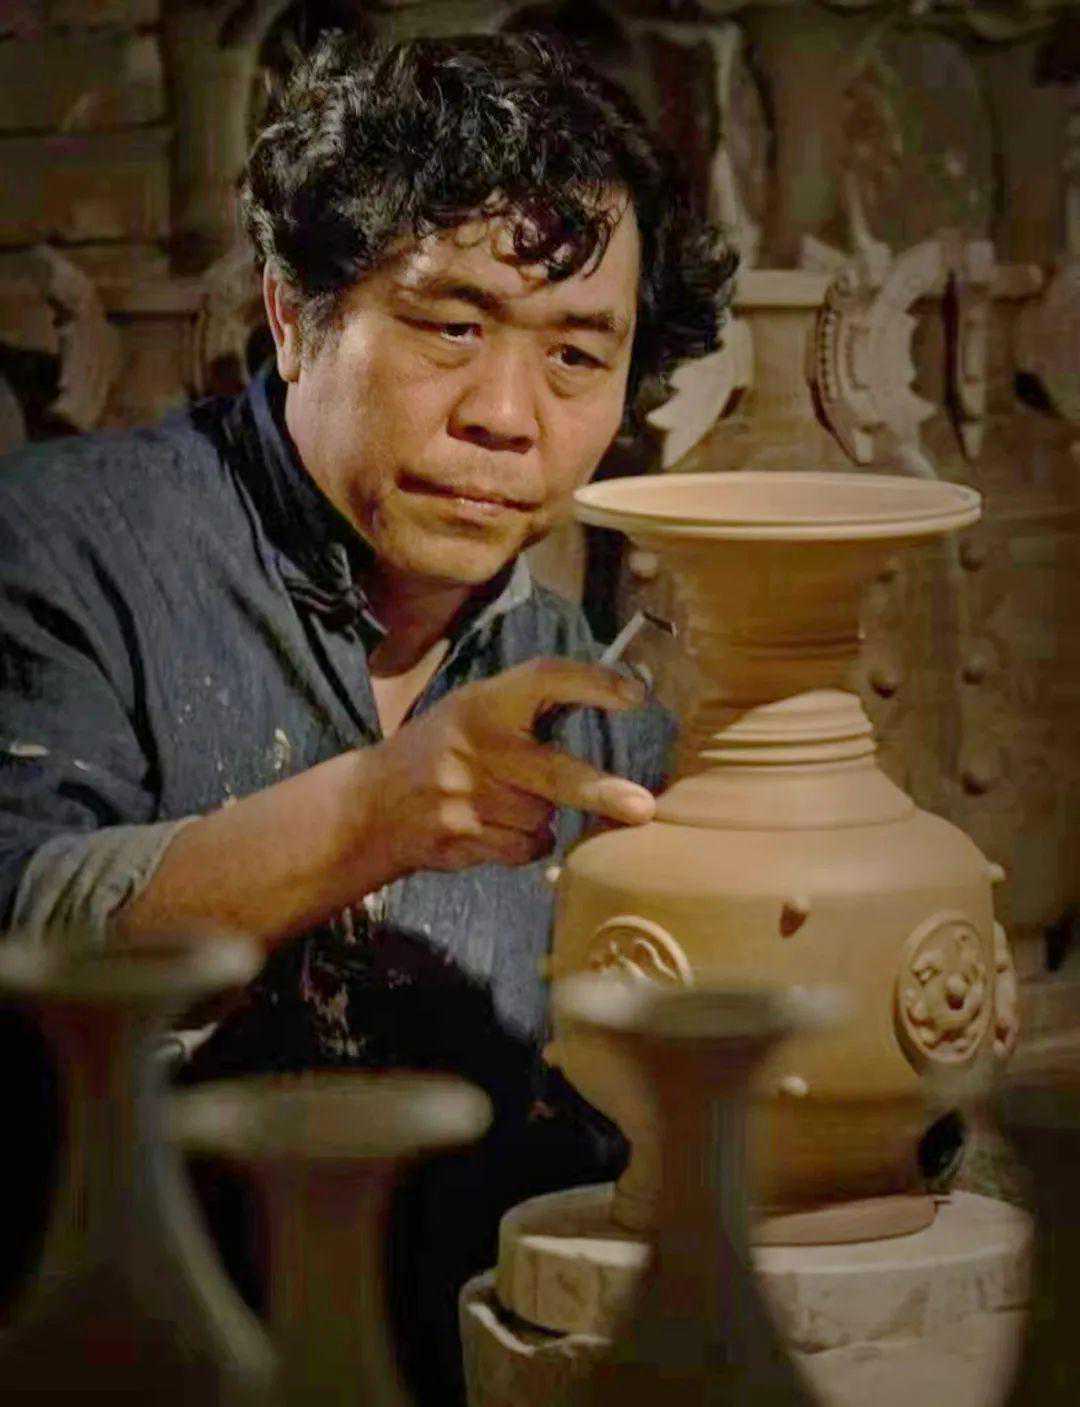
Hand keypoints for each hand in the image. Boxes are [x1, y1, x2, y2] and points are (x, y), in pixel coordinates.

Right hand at [364, 658, 655, 875]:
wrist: (372, 804)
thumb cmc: (440, 749)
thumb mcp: (472, 710)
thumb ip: (528, 708)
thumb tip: (619, 700)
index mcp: (482, 704)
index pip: (544, 679)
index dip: (591, 683)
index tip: (635, 696)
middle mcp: (476, 748)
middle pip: (553, 773)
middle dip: (600, 792)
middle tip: (641, 808)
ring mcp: (467, 799)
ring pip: (541, 817)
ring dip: (540, 815)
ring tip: (506, 801)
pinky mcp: (463, 840)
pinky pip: (524, 848)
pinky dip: (525, 843)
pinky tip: (495, 827)